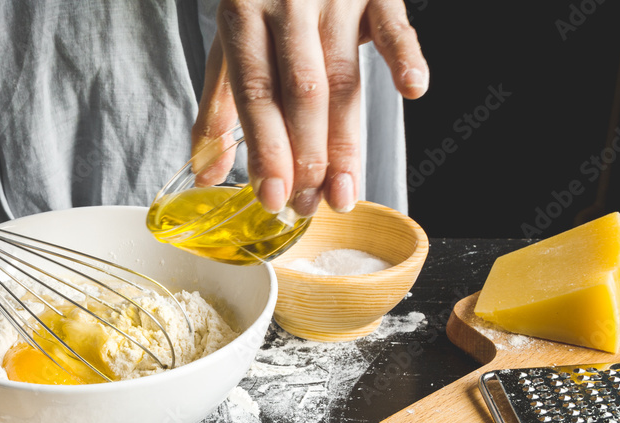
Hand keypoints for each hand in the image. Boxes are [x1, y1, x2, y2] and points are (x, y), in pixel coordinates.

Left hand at [193, 0, 427, 214]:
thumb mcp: (229, 45)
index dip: (266, 150)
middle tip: (311, 206)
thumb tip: (206, 175)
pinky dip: (405, 57)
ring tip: (344, 192)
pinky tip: (413, 90)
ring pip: (344, 78)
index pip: (257, 94)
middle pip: (303, 93)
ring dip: (346, 142)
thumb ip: (219, 109)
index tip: (272, 197)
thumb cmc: (261, 1)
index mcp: (243, 16)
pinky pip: (394, 26)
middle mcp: (288, 4)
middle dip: (308, 157)